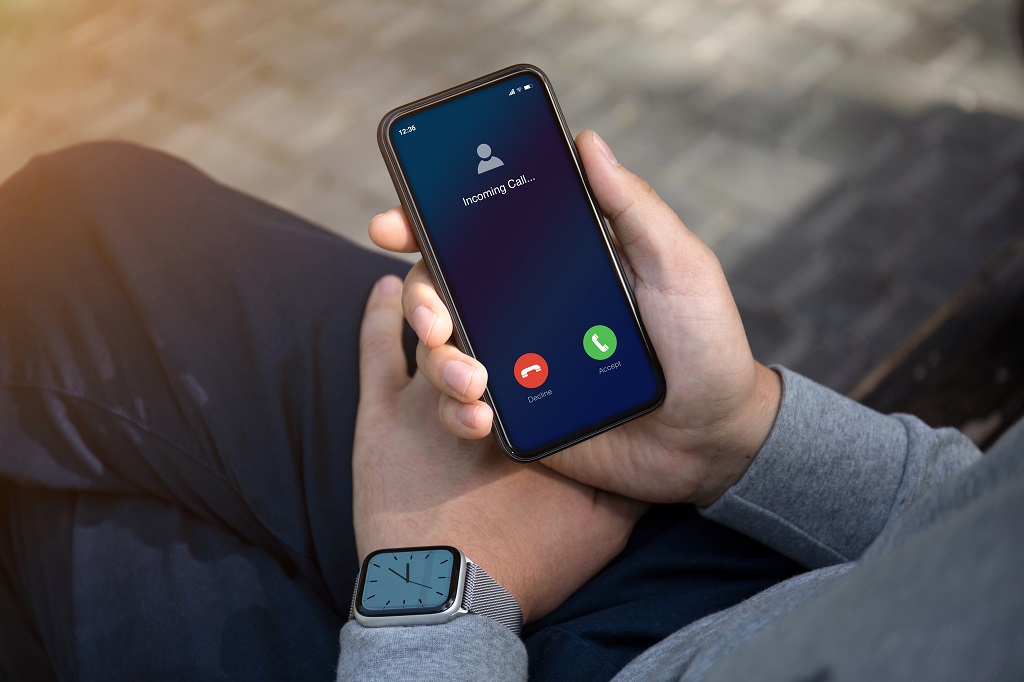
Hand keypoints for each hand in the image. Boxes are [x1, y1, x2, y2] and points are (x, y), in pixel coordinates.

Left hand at [353, 275, 645, 622]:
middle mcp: (475, 388)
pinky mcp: (379, 411)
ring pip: (431, 332)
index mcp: (529, 411)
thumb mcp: (602, 520)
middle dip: (485, 319)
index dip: (537, 326)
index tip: (546, 327)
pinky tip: (386, 285)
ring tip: (449, 322)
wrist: (450, 595)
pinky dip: (381, 311)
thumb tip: (657, 450)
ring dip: (440, 316)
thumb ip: (624, 477)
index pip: (533, 345)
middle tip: (488, 350)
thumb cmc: (526, 558)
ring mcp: (420, 397)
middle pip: (479, 327)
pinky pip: (376, 345)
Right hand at [368, 131, 780, 506]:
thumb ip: (632, 208)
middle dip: (422, 300)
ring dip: (439, 362)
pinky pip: (464, 408)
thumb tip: (588, 141)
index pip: (479, 234)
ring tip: (475, 381)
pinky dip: (458, 411)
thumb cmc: (706, 343)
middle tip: (434, 320)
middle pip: (443, 289)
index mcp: (554, 265)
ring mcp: (518, 362)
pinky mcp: (519, 415)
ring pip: (444, 351)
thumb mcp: (678, 266)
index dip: (427, 224)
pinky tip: (483, 417)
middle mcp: (525, 308)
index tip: (392, 225)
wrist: (714, 438)